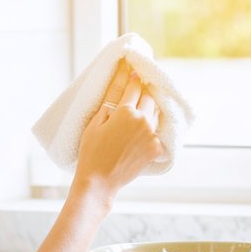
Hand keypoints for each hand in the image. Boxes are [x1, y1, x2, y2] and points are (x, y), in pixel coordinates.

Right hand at [72, 60, 164, 203]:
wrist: (99, 181)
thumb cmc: (91, 152)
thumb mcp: (95, 122)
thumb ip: (110, 100)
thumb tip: (121, 81)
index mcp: (126, 112)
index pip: (134, 87)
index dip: (132, 77)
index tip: (133, 69)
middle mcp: (143, 121)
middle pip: (149, 97)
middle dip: (144, 91)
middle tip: (139, 88)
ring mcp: (152, 135)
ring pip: (156, 113)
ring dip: (150, 107)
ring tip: (142, 106)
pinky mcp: (156, 148)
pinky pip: (159, 131)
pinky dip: (154, 127)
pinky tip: (147, 127)